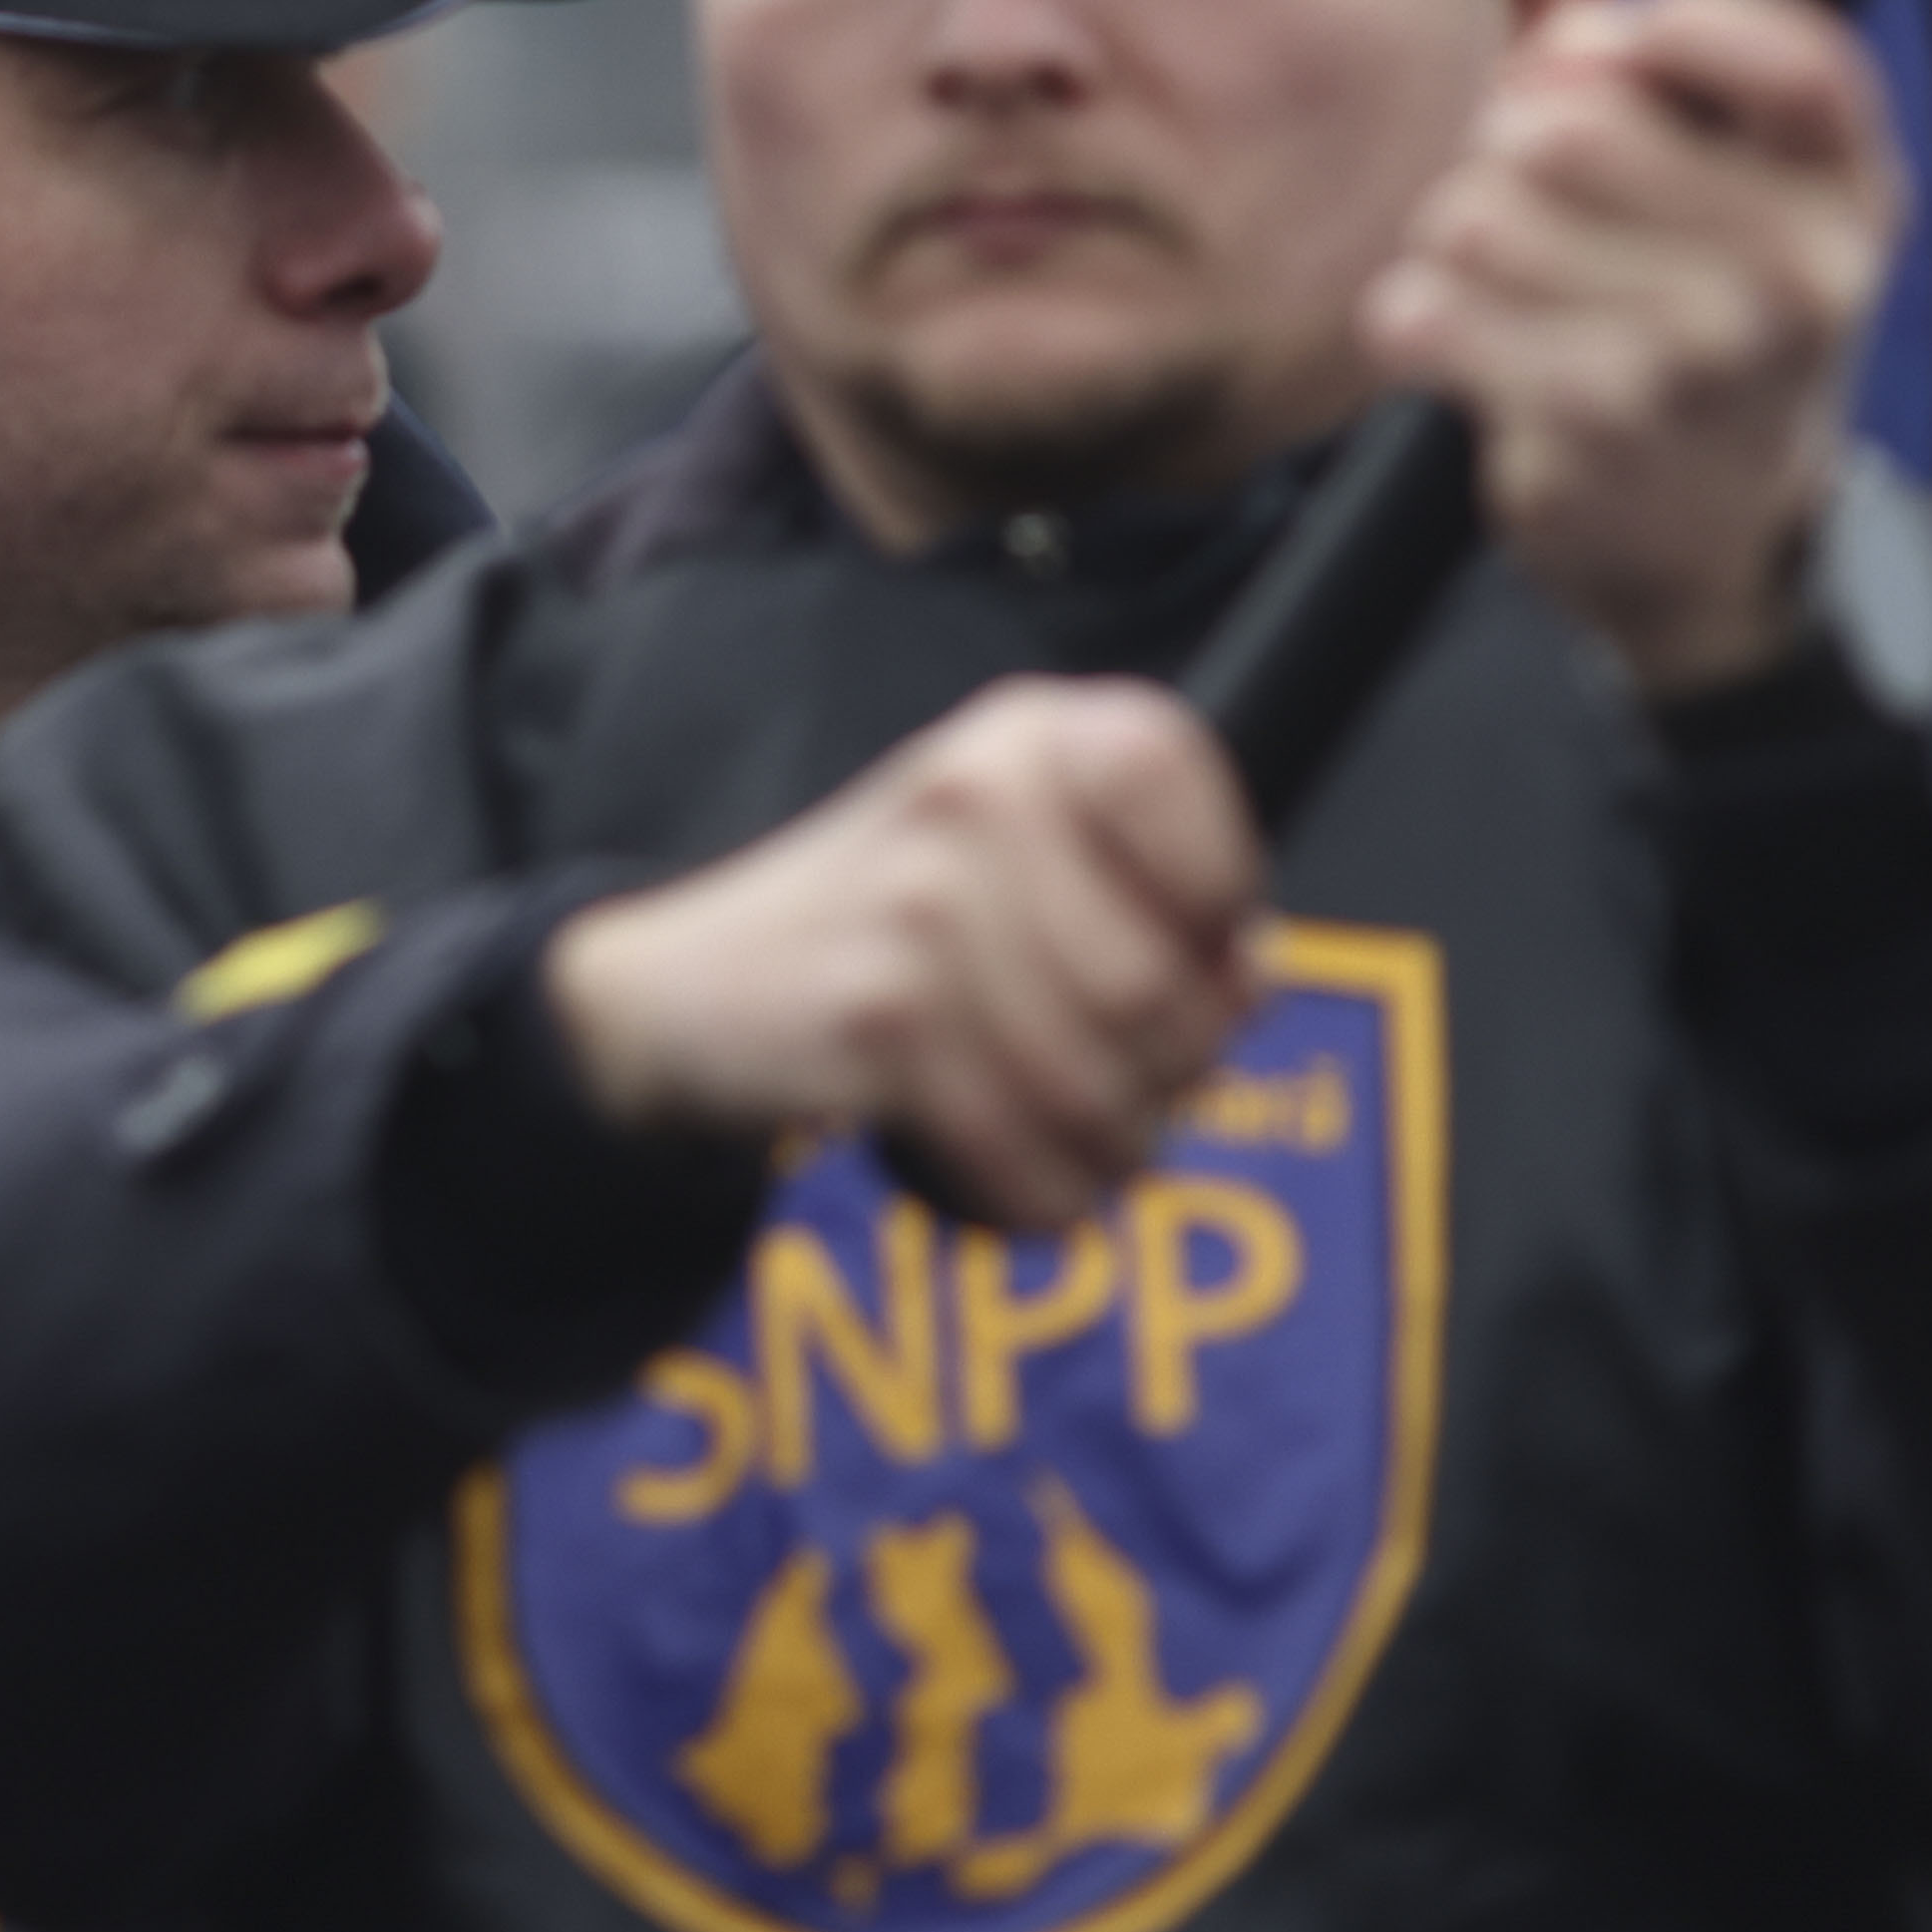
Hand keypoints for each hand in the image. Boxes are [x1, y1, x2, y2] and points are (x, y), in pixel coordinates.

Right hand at [541, 678, 1264, 1231]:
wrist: (683, 986)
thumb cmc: (880, 926)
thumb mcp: (1014, 858)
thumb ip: (1147, 897)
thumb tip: (1248, 977)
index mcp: (1023, 736)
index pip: (1172, 774)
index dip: (1210, 890)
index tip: (1184, 947)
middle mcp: (972, 795)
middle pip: (1163, 983)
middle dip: (1168, 1072)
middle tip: (1118, 1083)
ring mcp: (922, 903)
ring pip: (1103, 1086)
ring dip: (1105, 1150)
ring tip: (1067, 1141)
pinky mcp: (878, 1016)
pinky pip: (1025, 1152)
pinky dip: (1035, 1195)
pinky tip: (1009, 1180)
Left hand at [1357, 0, 1903, 702]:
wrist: (1717, 535)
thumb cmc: (1707, 316)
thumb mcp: (1737, 189)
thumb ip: (1652, 72)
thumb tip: (1557, 7)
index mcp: (1850, 196)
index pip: (1798, 64)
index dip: (1679, 26)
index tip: (1611, 43)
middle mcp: (1800, 279)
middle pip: (1567, 129)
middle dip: (1506, 139)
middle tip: (1526, 185)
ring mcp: (1698, 363)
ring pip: (1477, 215)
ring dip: (1455, 232)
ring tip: (1501, 276)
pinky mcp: (1588, 432)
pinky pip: (1427, 310)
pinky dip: (1413, 315)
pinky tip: (1460, 339)